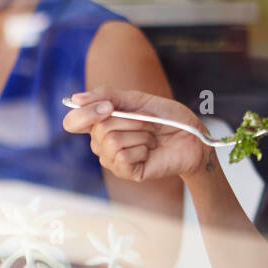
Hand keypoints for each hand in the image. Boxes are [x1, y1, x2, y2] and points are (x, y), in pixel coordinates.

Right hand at [61, 85, 210, 181]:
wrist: (193, 137)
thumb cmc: (168, 118)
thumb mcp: (139, 100)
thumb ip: (108, 96)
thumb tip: (75, 99)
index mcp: (102, 123)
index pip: (73, 122)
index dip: (85, 114)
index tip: (108, 107)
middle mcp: (102, 142)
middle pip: (99, 129)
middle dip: (132, 121)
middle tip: (149, 124)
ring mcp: (113, 159)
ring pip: (112, 142)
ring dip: (140, 135)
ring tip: (152, 138)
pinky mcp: (126, 172)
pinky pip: (122, 157)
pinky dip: (142, 149)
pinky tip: (150, 151)